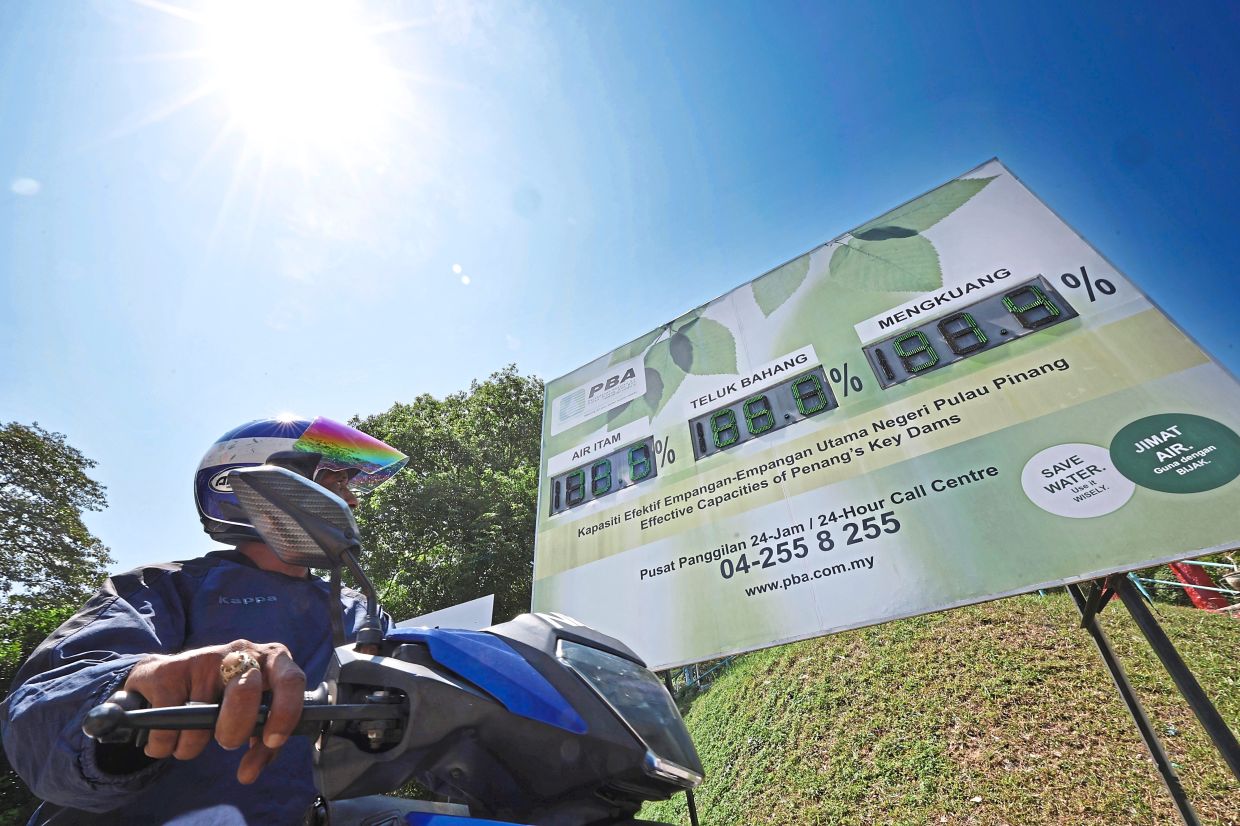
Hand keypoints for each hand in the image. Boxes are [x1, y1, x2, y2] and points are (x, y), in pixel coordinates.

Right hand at [122, 640, 305, 783]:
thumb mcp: (251, 715)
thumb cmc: (223, 700)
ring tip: (190, 735)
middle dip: (233, 731)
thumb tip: (249, 773)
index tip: (272, 740)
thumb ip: (262, 744)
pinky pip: (167, 725)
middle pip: (246, 693)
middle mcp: (241, 652)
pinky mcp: (168, 670)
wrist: (167, 677)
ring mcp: (203, 657)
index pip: (291, 680)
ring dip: (191, 745)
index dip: (285, 714)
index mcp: (272, 661)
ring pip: (199, 719)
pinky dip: (164, 744)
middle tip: (225, 740)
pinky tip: (166, 735)